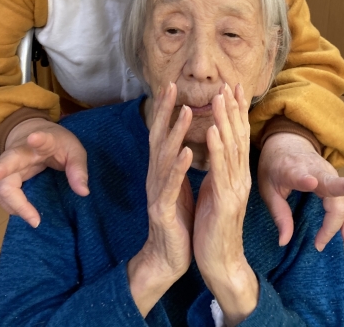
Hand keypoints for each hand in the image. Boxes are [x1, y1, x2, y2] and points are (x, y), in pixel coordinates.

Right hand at [0, 116, 88, 227]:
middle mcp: (20, 153)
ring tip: (33, 218)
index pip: (40, 138)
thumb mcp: (74, 150)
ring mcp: (9, 166)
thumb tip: (83, 193)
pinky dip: (13, 207)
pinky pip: (4, 196)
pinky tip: (27, 214)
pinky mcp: (5, 179)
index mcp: (42, 141)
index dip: (37, 139)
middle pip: (6, 162)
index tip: (34, 138)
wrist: (32, 133)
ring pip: (1, 185)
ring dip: (13, 203)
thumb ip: (78, 169)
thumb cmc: (56, 143)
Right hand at [128, 83, 193, 316]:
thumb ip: (176, 165)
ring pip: (164, 156)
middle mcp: (156, 176)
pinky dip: (178, 167)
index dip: (166, 110)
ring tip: (186, 111)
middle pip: (158, 137)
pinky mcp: (162, 209)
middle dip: (165, 111)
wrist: (168, 257)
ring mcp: (157, 191)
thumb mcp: (178, 187)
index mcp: (162, 171)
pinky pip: (170, 185)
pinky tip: (187, 152)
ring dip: (175, 132)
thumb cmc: (177, 220)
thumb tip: (182, 142)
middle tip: (172, 86)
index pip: (162, 134)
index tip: (172, 86)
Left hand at [194, 84, 257, 326]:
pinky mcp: (224, 202)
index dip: (236, 112)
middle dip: (233, 109)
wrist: (220, 262)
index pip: (238, 137)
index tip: (232, 88)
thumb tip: (217, 150)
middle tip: (229, 83)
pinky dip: (218, 149)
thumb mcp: (216, 191)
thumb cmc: (214, 226)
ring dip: (225, 121)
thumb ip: (220, 170)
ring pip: (231, 148)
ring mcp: (234, 189)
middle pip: (238, 136)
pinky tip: (214, 131)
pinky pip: (221, 171)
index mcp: (236, 174)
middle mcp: (240, 177)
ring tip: (220, 98)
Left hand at [258, 133, 343, 250]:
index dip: (305, 179)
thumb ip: (278, 213)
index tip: (311, 183)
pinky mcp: (335, 180)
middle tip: (320, 242)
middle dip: (335, 212)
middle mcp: (315, 169)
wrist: (288, 142)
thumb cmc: (274, 165)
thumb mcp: (267, 187)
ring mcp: (328, 173)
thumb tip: (284, 242)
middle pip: (332, 187)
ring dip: (342, 222)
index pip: (300, 174)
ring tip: (343, 242)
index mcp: (292, 169)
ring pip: (342, 198)